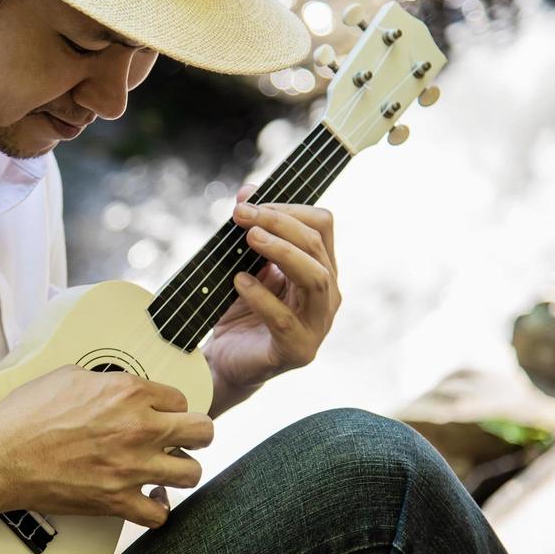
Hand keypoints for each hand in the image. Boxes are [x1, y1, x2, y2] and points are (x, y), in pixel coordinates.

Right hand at [0, 365, 213, 528]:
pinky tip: (148, 500)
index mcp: (128, 392)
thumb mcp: (68, 377)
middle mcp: (138, 428)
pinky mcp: (117, 500)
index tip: (163, 415)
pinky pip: (159, 514)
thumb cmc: (26, 415)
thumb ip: (105, 381)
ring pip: (191, 473)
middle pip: (203, 431)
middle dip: (196, 435)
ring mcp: (131, 467)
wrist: (1, 456)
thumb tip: (116, 388)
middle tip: (183, 440)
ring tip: (167, 470)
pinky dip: (156, 509)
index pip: (179, 399)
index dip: (171, 408)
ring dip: (181, 471)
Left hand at [204, 182, 341, 394]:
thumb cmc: (241, 311)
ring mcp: (317, 324)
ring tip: (250, 238)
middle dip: (279, 223)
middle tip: (243, 215)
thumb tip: (247, 192)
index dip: (289, 207)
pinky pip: (284, 319)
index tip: (250, 202)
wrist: (227, 361)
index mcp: (321, 268)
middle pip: (316, 247)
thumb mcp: (244, 264)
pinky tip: (240, 281)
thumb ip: (250, 231)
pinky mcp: (298, 350)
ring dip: (282, 252)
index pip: (322, 225)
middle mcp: (327, 294)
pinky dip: (261, 297)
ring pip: (315, 278)